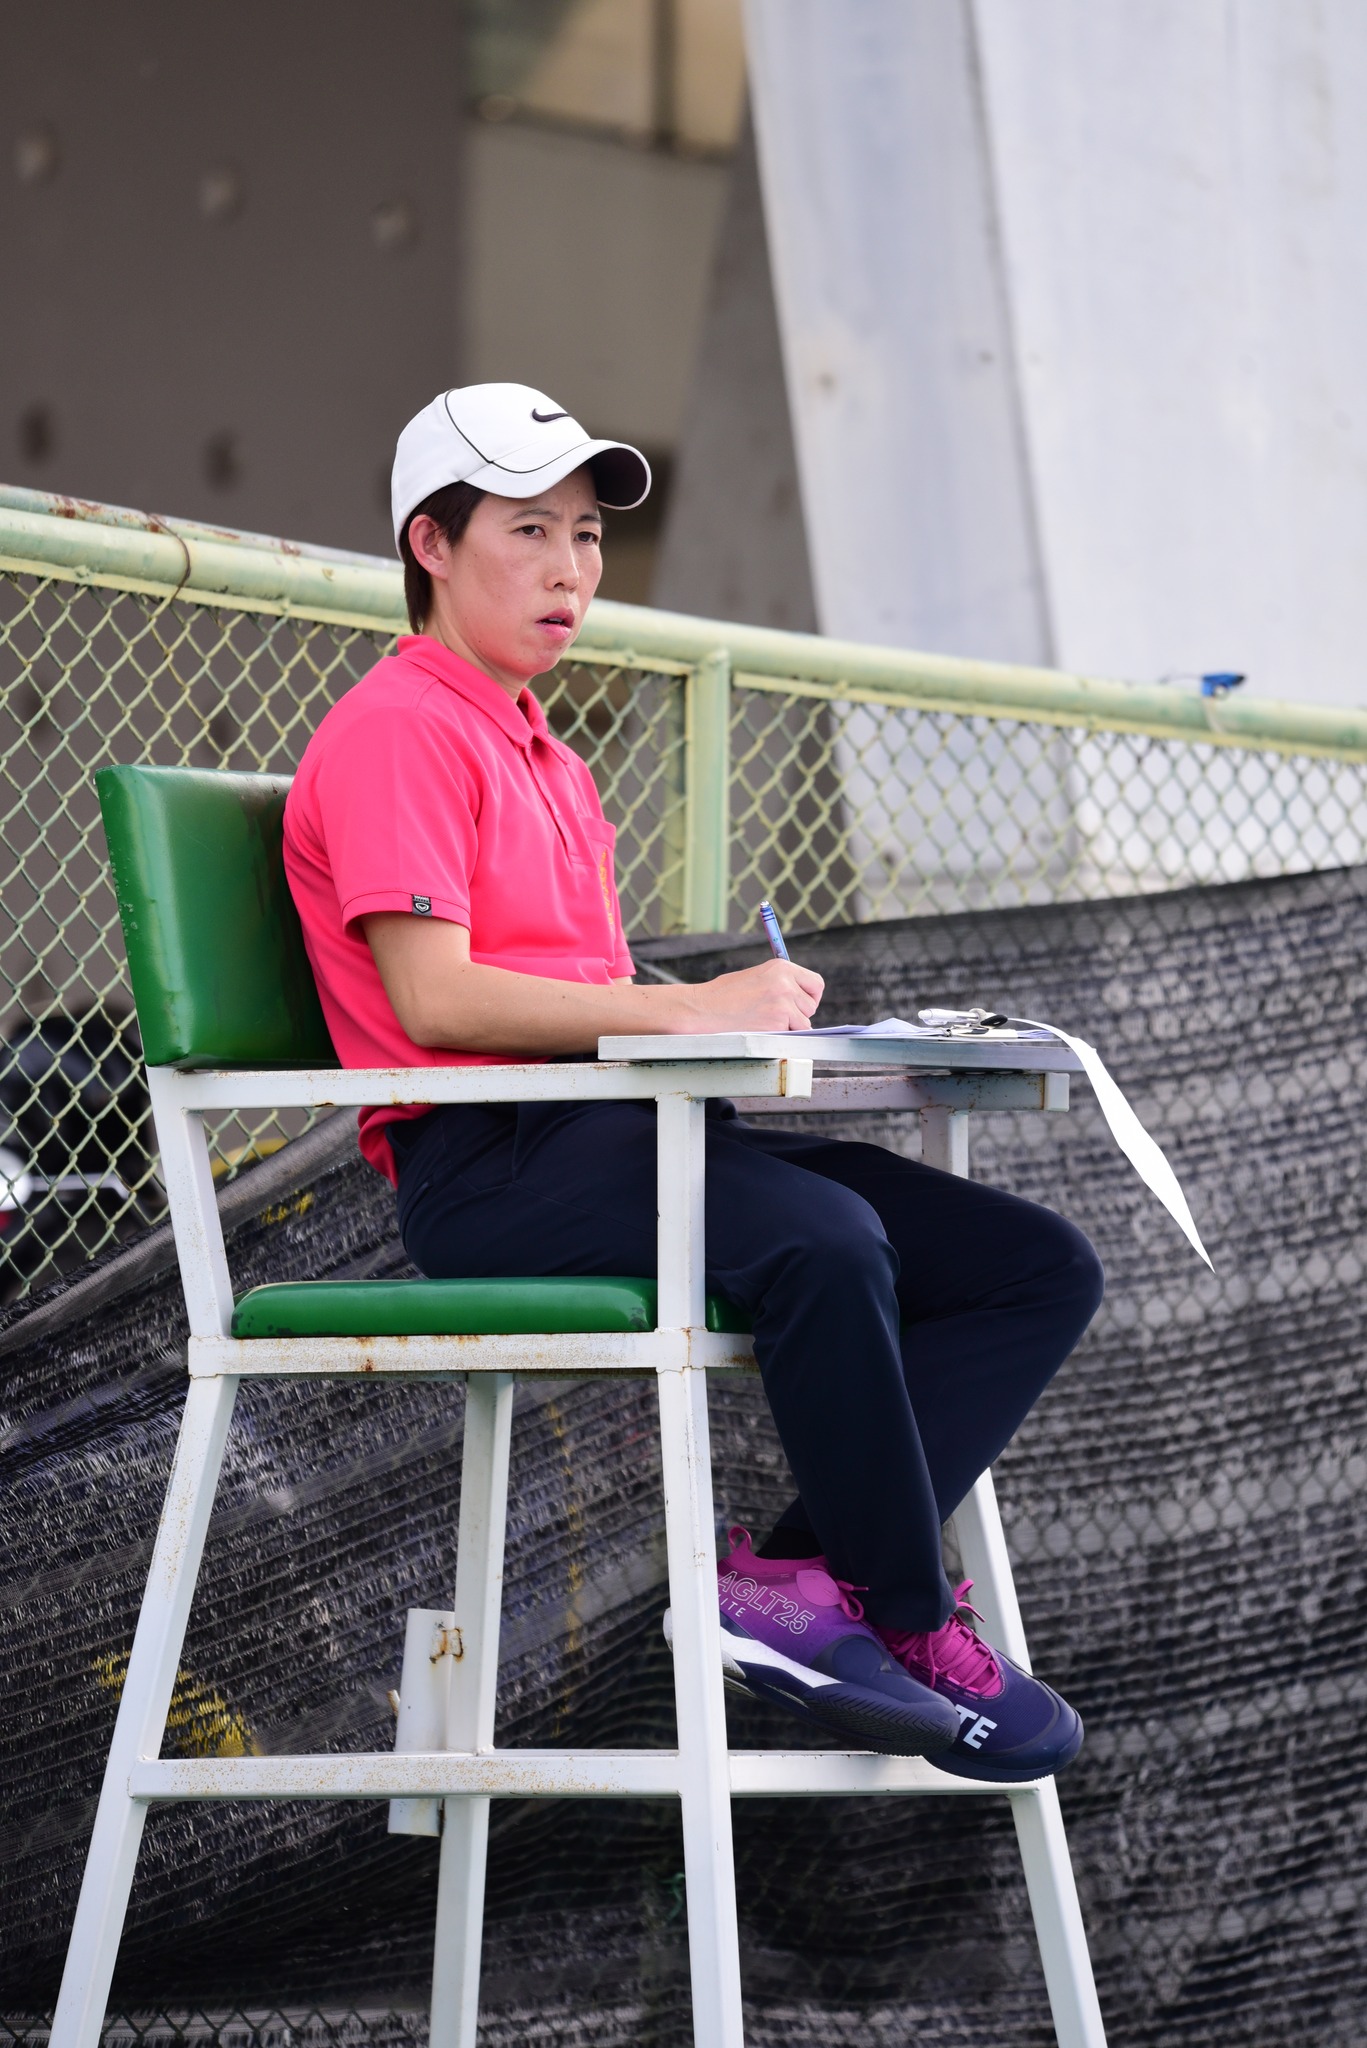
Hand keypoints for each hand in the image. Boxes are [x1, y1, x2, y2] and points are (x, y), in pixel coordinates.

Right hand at [677, 957, 823, 1032]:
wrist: (705, 1008)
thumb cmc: (725, 994)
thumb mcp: (757, 976)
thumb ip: (782, 983)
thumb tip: (801, 998)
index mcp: (782, 967)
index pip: (816, 984)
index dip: (810, 996)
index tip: (801, 1003)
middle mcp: (786, 983)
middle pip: (811, 1005)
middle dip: (798, 1013)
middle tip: (776, 1014)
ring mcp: (783, 1004)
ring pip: (804, 1023)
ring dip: (790, 1026)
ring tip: (765, 1021)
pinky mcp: (778, 1023)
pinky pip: (792, 1035)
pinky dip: (781, 1036)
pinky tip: (762, 1028)